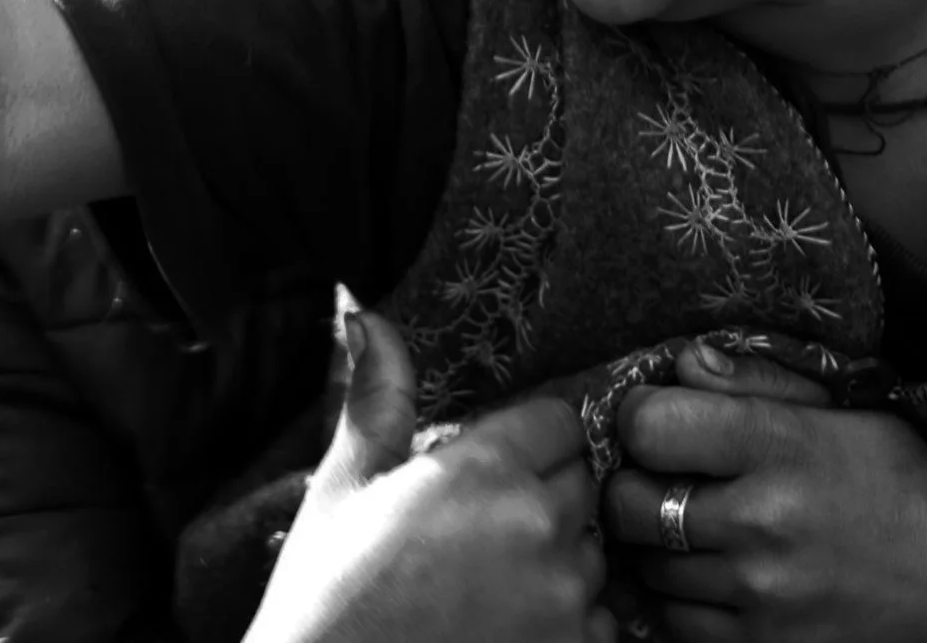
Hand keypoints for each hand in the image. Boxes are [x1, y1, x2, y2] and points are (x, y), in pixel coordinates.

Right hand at [248, 309, 613, 642]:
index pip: (559, 421)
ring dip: (560, 560)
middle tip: (486, 529)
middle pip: (582, 483)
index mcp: (480, 473)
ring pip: (594, 554)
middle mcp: (535, 528)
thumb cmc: (325, 601)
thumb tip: (368, 316)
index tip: (494, 466)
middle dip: (546, 496)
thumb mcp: (342, 491)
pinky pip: (601, 621)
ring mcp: (561, 600)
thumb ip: (377, 400)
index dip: (528, 440)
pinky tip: (510, 628)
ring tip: (493, 584)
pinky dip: (571, 624)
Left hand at [600, 342, 926, 642]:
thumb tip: (682, 362)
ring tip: (694, 527)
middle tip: (659, 477)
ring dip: (655, 546)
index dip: (640, 416)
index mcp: (781, 447)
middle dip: (631, 483)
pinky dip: (681, 600)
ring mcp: (759, 594)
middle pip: (625, 501)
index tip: (657, 419)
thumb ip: (757, 385)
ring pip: (644, 567)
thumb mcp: (844, 412)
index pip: (650, 425)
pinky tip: (712, 577)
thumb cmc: (903, 483)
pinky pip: (675, 623)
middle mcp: (762, 521)